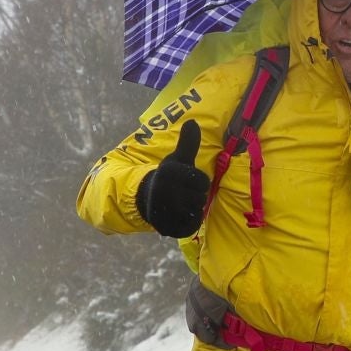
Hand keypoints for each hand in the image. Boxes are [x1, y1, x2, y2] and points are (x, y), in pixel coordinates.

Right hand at [136, 120, 211, 236]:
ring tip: (179, 203)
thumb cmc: (169, 177)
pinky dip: (189, 222)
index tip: (186, 180)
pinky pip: (191, 226)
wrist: (148, 200)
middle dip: (195, 195)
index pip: (203, 181)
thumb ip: (188, 143)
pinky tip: (179, 215)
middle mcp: (165, 192)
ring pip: (197, 211)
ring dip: (192, 208)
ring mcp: (165, 211)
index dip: (198, 181)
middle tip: (181, 193)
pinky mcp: (167, 228)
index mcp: (169, 172)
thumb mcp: (178, 159)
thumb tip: (193, 121)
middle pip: (201, 197)